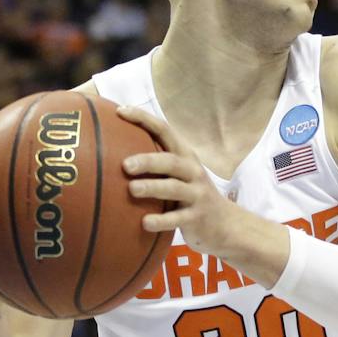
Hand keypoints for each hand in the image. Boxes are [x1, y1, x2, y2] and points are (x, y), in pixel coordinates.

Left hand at [117, 106, 237, 260]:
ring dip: (153, 187)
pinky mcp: (197, 218)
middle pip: (171, 161)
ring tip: (132, 189)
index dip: (143, 119)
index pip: (165, 130)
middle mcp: (193, 172)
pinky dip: (161, 221)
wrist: (226, 225)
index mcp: (185, 157)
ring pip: (174, 188)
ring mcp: (197, 195)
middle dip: (148, 161)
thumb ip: (156, 164)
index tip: (119, 112)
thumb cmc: (191, 196)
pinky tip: (144, 223)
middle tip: (125, 165)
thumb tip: (110, 153)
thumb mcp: (179, 175)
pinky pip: (178, 219)